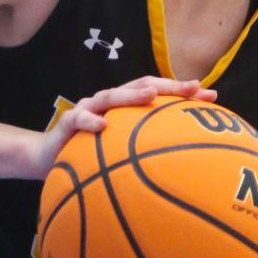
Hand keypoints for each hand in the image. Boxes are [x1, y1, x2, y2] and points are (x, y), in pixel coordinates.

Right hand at [32, 75, 216, 178]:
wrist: (46, 158)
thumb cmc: (89, 156)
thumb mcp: (119, 156)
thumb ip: (144, 155)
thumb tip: (183, 172)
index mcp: (125, 108)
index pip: (157, 93)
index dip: (182, 92)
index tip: (211, 95)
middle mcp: (109, 103)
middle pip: (140, 86)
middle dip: (167, 86)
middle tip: (193, 88)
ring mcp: (88, 109)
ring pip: (111, 95)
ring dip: (131, 94)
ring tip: (151, 95)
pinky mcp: (67, 122)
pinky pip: (78, 118)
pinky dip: (90, 120)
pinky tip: (102, 126)